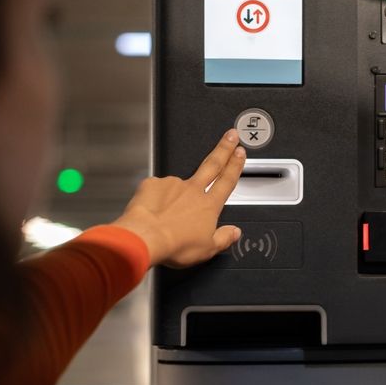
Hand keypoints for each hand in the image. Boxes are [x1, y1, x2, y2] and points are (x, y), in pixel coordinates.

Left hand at [112, 129, 244, 267]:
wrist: (145, 238)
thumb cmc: (174, 245)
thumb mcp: (207, 249)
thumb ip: (223, 238)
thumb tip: (234, 233)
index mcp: (209, 205)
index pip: (227, 180)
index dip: (235, 165)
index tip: (240, 152)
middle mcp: (192, 190)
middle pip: (212, 164)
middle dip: (224, 148)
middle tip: (231, 135)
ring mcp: (172, 185)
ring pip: (178, 186)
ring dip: (175, 196)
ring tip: (166, 215)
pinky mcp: (152, 185)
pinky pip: (156, 189)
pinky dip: (155, 199)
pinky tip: (152, 211)